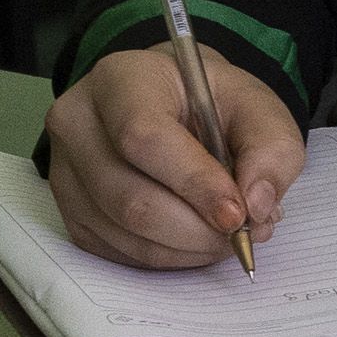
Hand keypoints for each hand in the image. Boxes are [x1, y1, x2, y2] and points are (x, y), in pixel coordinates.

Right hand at [43, 47, 302, 266]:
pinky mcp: (70, 210)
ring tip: (225, 233)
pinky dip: (167, 257)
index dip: (194, 184)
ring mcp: (65, 170)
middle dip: (196, 230)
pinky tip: (194, 238)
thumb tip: (257, 206)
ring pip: (124, 232)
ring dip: (187, 248)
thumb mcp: (256, 107)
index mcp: (120, 79)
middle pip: (129, 198)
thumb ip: (271, 150)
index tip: (238, 214)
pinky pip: (118, 251)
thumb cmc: (210, 103)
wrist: (170, 104)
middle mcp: (78, 122)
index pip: (144, 138)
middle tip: (242, 233)